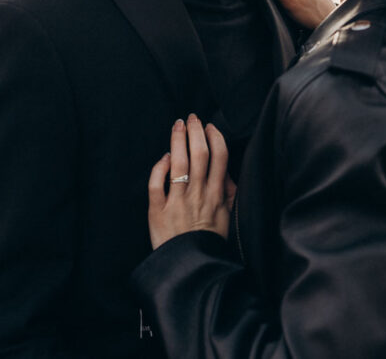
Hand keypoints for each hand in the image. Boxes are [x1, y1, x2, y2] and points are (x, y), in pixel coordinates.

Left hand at [148, 114, 236, 249]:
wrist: (190, 267)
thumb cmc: (209, 241)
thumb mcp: (227, 216)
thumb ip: (229, 192)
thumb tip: (226, 171)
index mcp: (216, 195)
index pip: (219, 158)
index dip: (215, 137)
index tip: (210, 126)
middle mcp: (198, 195)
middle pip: (199, 154)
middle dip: (196, 131)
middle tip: (192, 117)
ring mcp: (177, 202)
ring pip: (179, 163)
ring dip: (178, 140)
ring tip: (178, 125)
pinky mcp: (157, 210)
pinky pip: (157, 183)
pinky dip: (160, 167)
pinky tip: (164, 158)